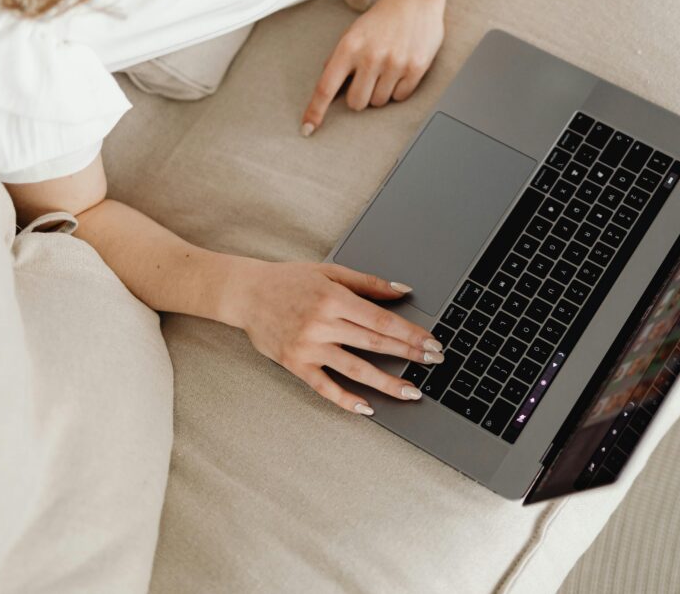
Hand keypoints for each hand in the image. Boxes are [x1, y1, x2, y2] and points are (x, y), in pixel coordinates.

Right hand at [229, 261, 443, 414]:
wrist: (245, 293)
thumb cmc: (289, 280)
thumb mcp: (330, 272)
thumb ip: (369, 283)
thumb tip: (404, 291)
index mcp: (334, 298)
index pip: (381, 319)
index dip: (410, 333)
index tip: (431, 343)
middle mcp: (322, 323)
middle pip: (374, 343)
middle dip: (408, 354)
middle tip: (434, 363)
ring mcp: (308, 346)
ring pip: (355, 369)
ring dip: (386, 382)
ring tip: (411, 392)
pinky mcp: (295, 364)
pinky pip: (324, 386)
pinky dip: (346, 399)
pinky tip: (367, 407)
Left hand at [301, 0, 444, 134]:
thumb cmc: (382, 19)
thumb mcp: (353, 33)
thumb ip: (340, 59)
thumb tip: (329, 87)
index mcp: (349, 47)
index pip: (326, 87)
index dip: (315, 110)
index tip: (307, 128)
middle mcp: (370, 56)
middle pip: (356, 103)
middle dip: (360, 97)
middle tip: (367, 81)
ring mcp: (394, 63)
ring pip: (379, 102)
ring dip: (381, 92)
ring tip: (387, 70)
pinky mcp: (415, 68)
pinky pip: (401, 96)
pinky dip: (399, 89)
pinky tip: (400, 70)